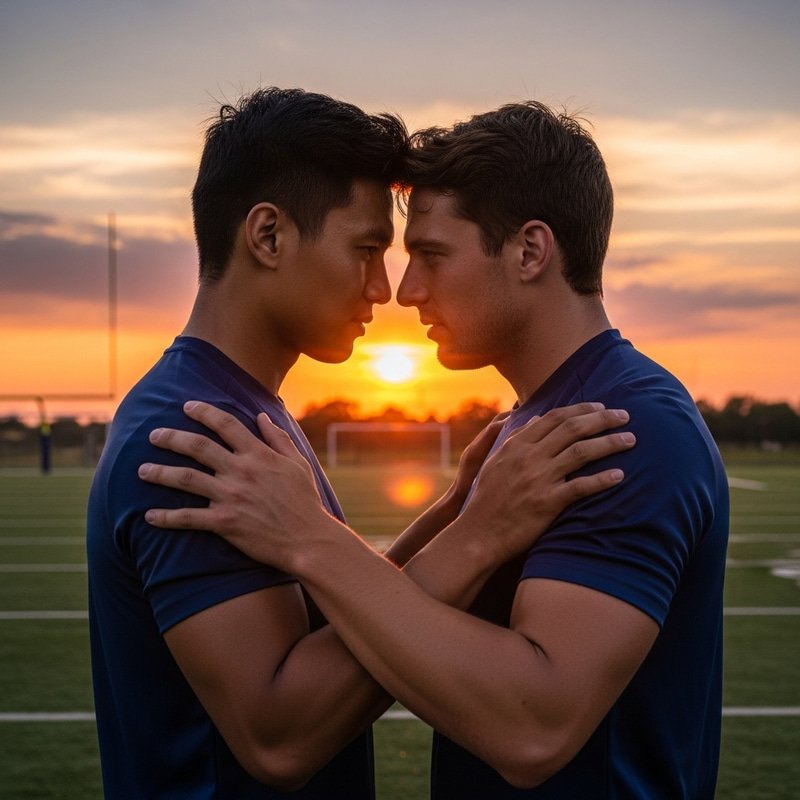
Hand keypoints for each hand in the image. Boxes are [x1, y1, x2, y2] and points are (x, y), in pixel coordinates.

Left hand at [139, 401, 332, 570]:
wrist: (308, 539)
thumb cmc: (305, 501)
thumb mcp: (298, 463)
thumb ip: (278, 437)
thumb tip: (261, 415)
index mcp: (259, 454)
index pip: (225, 424)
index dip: (203, 411)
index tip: (186, 406)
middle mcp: (241, 471)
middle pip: (198, 446)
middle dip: (172, 438)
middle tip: (154, 435)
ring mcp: (231, 497)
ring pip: (186, 479)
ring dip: (160, 473)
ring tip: (141, 471)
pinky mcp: (225, 522)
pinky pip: (188, 518)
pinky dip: (166, 518)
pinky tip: (148, 516)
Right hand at [462, 403, 634, 565]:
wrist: (479, 533)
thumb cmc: (487, 498)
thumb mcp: (496, 461)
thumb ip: (516, 438)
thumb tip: (535, 419)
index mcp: (517, 444)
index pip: (554, 417)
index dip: (581, 409)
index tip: (601, 407)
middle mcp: (529, 457)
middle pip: (572, 428)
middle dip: (603, 419)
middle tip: (625, 416)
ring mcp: (539, 479)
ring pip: (581, 452)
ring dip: (609, 443)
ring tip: (630, 440)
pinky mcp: (547, 503)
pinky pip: (580, 487)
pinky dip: (602, 480)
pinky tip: (620, 476)